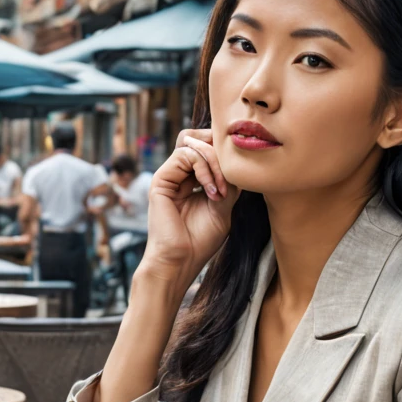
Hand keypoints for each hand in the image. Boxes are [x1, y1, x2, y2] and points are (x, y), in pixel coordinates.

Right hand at [140, 128, 238, 289]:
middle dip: (219, 149)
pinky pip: (185, 155)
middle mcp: (179, 175)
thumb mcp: (223, 206)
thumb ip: (228, 182)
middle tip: (232, 173)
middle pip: (198, 138)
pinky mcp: (161, 179)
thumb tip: (237, 159)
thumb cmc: (200, 241)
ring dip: (215, 162)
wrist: (180, 262)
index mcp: (192, 180)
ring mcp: (169, 176)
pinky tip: (211, 191)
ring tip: (222, 189)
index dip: (224, 153)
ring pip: (193, 144)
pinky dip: (204, 168)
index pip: (208, 148)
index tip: (240, 176)